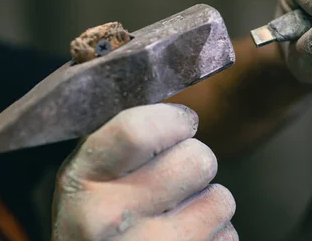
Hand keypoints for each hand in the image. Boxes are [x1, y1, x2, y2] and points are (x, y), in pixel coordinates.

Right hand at [52, 103, 236, 239]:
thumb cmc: (95, 223)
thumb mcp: (87, 176)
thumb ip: (119, 138)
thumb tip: (169, 85)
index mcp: (83, 181)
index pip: (138, 130)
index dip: (173, 120)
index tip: (180, 124)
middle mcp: (112, 219)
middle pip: (198, 159)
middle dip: (193, 164)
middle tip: (173, 180)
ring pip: (221, 199)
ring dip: (206, 203)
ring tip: (177, 217)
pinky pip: (228, 236)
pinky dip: (213, 236)